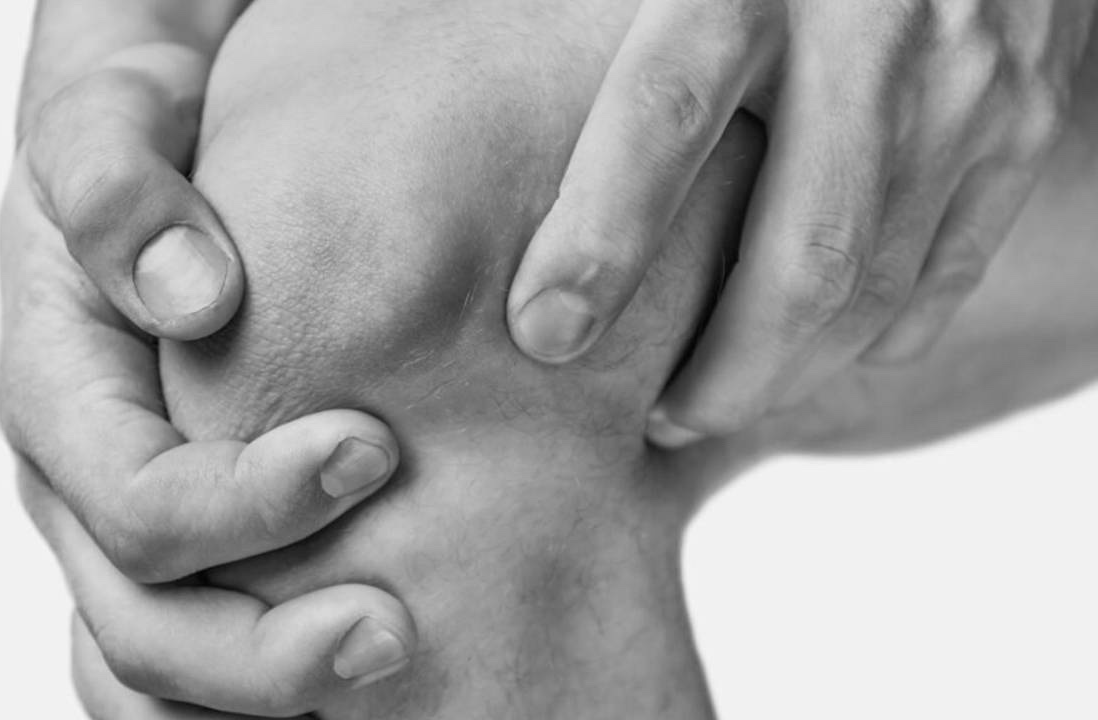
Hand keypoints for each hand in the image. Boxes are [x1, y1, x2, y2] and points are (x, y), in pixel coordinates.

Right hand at [0, 38, 414, 715]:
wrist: (141, 159)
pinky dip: (258, 698)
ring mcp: (116, 529)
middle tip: (397, 629)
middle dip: (268, 653)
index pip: (142, 504)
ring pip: (152, 677)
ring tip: (389, 666)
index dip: (255, 503)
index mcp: (58, 396)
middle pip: (142, 629)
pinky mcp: (173, 543)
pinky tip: (350, 690)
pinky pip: (187, 667)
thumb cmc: (138, 136)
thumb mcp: (110, 117)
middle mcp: (76, 487)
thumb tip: (196, 300)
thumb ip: (122, 189)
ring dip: (263, 702)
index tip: (375, 447)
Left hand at [505, 0, 1095, 444]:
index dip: (600, 244)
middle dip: (719, 373)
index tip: (544, 333)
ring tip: (713, 404)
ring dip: (787, 375)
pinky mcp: (1031, 116)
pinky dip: (878, 338)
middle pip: (798, 258)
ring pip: (875, 285)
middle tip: (655, 419)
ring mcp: (970, 80)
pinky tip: (814, 359)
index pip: (662, 120)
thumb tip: (509, 123)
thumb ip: (613, 40)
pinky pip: (949, 268)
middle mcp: (870, 28)